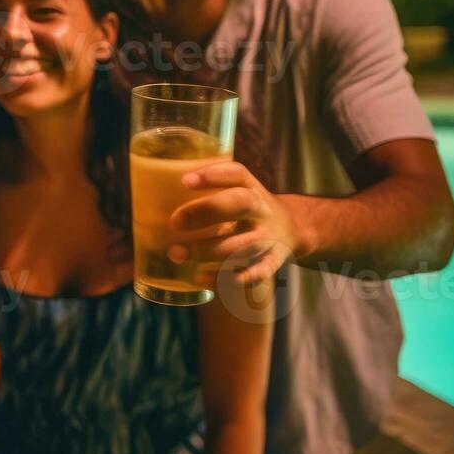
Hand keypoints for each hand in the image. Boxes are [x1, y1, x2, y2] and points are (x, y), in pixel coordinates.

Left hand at [171, 161, 299, 286]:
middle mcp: (263, 210)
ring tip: (176, 254)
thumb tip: (161, 185)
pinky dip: (226, 279)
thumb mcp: (236, 188)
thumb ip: (207, 185)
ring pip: (242, 244)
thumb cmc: (246, 207)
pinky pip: (252, 274)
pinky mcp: (271, 263)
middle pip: (240, 204)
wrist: (293, 228)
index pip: (236, 174)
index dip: (212, 175)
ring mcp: (269, 238)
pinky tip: (200, 278)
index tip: (184, 181)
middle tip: (175, 222)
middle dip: (207, 211)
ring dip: (208, 251)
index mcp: (251, 188)